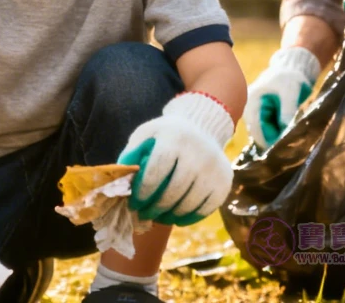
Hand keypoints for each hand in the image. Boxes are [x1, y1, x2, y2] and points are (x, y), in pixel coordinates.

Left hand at [120, 92, 234, 226]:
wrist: (201, 127)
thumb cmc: (165, 135)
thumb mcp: (145, 134)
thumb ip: (131, 154)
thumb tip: (119, 181)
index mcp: (174, 137)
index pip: (156, 171)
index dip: (143, 191)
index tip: (134, 203)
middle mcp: (198, 152)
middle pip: (174, 190)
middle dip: (156, 208)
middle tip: (144, 215)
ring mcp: (214, 167)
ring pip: (190, 202)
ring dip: (171, 215)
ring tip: (159, 218)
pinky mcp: (225, 181)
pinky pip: (207, 207)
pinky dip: (191, 217)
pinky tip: (178, 218)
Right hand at [244, 48, 320, 148]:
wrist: (294, 68)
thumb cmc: (290, 78)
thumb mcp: (290, 92)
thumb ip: (286, 110)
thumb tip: (284, 128)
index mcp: (253, 101)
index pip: (254, 125)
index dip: (265, 138)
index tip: (278, 149)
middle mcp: (252, 107)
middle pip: (258, 130)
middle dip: (271, 139)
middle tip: (287, 147)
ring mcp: (259, 111)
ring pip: (265, 130)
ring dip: (276, 136)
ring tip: (290, 141)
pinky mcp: (266, 113)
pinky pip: (270, 127)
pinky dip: (278, 131)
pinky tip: (288, 134)